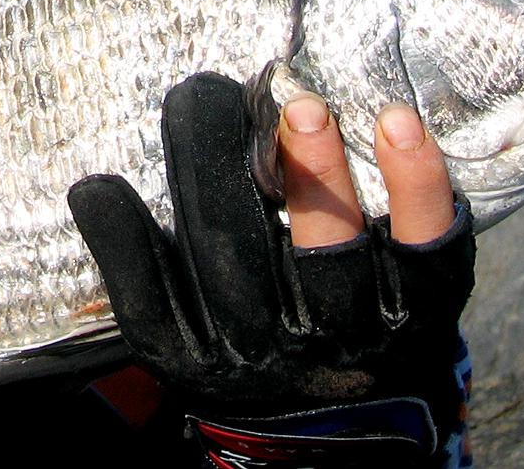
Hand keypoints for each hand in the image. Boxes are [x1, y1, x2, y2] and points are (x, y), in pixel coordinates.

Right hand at [68, 73, 473, 462]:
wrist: (343, 431)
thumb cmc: (241, 349)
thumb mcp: (174, 333)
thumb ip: (133, 263)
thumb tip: (92, 188)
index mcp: (206, 345)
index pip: (155, 279)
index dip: (135, 215)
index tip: (155, 122)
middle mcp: (278, 341)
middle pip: (236, 247)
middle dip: (214, 162)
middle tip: (205, 92)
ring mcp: (357, 328)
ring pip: (332, 253)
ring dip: (317, 175)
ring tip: (304, 107)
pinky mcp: (428, 310)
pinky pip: (431, 250)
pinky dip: (420, 189)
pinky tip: (399, 125)